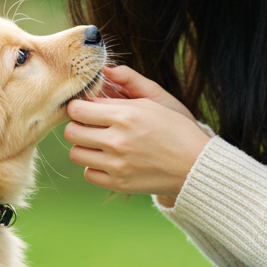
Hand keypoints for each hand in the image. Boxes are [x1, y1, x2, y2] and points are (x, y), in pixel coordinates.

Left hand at [64, 68, 209, 197]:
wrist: (195, 165)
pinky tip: (108, 160)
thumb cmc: (175, 128)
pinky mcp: (119, 184)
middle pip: (71, 131)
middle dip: (77, 125)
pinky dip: (95, 166)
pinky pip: (88, 173)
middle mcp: (117, 141)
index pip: (78, 109)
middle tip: (89, 125)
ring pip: (76, 154)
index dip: (78, 107)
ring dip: (84, 146)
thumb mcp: (152, 101)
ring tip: (99, 143)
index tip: (85, 108)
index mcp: (125, 116)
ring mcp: (117, 165)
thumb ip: (121, 92)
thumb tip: (97, 83)